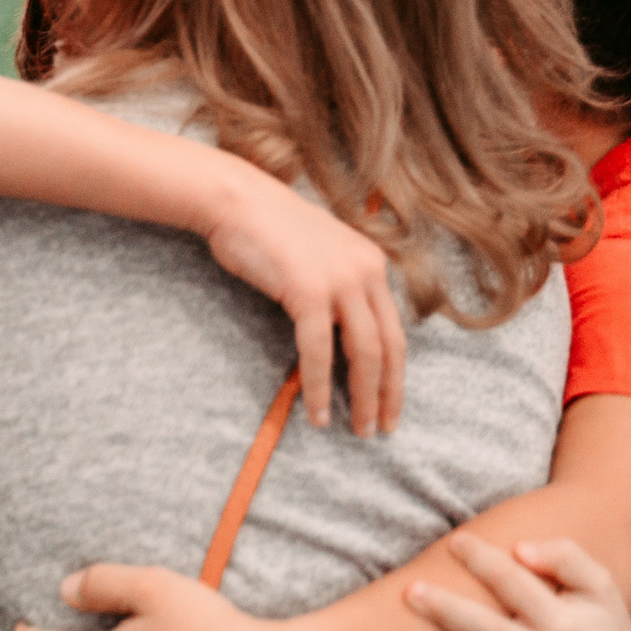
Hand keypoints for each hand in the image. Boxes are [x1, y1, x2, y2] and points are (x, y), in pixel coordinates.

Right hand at [200, 174, 404, 434]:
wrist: (234, 201)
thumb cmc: (266, 228)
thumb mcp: (318, 253)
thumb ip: (336, 284)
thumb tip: (338, 330)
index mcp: (372, 263)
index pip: (395, 329)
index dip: (395, 373)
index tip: (391, 403)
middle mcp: (366, 271)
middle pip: (389, 346)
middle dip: (389, 394)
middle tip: (383, 428)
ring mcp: (340, 281)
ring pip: (364, 353)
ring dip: (364, 397)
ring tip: (359, 430)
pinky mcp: (310, 292)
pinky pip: (320, 351)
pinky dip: (320, 386)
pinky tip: (317, 411)